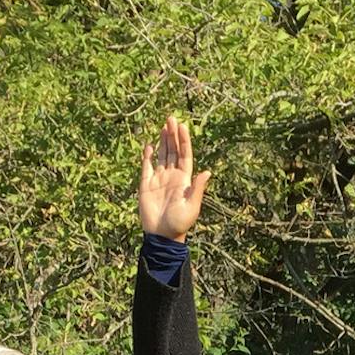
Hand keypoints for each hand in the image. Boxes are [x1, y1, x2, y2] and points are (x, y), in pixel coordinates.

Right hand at [137, 116, 210, 241]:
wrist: (162, 235)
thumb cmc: (179, 223)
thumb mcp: (192, 206)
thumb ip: (198, 188)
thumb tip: (208, 172)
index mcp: (184, 180)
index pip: (184, 155)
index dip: (184, 141)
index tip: (183, 126)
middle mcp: (172, 176)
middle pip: (173, 151)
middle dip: (173, 135)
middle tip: (171, 118)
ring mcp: (159, 179)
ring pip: (161, 155)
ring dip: (162, 141)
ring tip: (163, 126)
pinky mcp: (146, 184)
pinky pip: (146, 166)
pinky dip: (147, 155)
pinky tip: (149, 145)